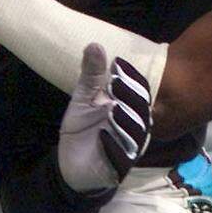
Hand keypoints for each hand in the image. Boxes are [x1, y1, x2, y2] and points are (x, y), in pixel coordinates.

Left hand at [58, 44, 152, 191]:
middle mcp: (135, 128)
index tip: (117, 64)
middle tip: (114, 83)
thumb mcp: (83, 99)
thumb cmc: (82, 128)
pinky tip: (103, 136)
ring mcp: (129, 148)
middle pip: (141, 111)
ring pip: (135, 134)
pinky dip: (113, 146)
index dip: (130, 78)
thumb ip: (91, 75)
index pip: (139, 91)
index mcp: (130, 108)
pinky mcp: (119, 167)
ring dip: (125, 120)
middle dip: (129, 96)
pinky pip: (121, 158)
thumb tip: (95, 44)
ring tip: (112, 108)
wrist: (70, 162)